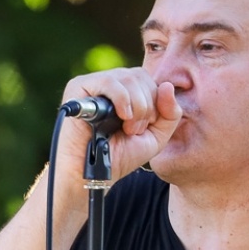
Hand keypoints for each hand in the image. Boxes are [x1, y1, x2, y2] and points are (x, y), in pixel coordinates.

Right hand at [58, 68, 181, 188]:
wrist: (93, 173)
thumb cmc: (120, 156)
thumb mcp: (156, 137)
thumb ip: (170, 113)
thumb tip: (167, 85)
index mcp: (125, 92)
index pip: (148, 80)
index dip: (155, 102)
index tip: (146, 127)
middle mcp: (109, 84)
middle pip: (140, 76)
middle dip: (146, 107)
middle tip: (134, 131)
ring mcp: (93, 84)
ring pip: (128, 78)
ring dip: (136, 107)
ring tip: (127, 128)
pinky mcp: (78, 87)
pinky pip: (109, 81)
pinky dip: (122, 99)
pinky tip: (121, 117)